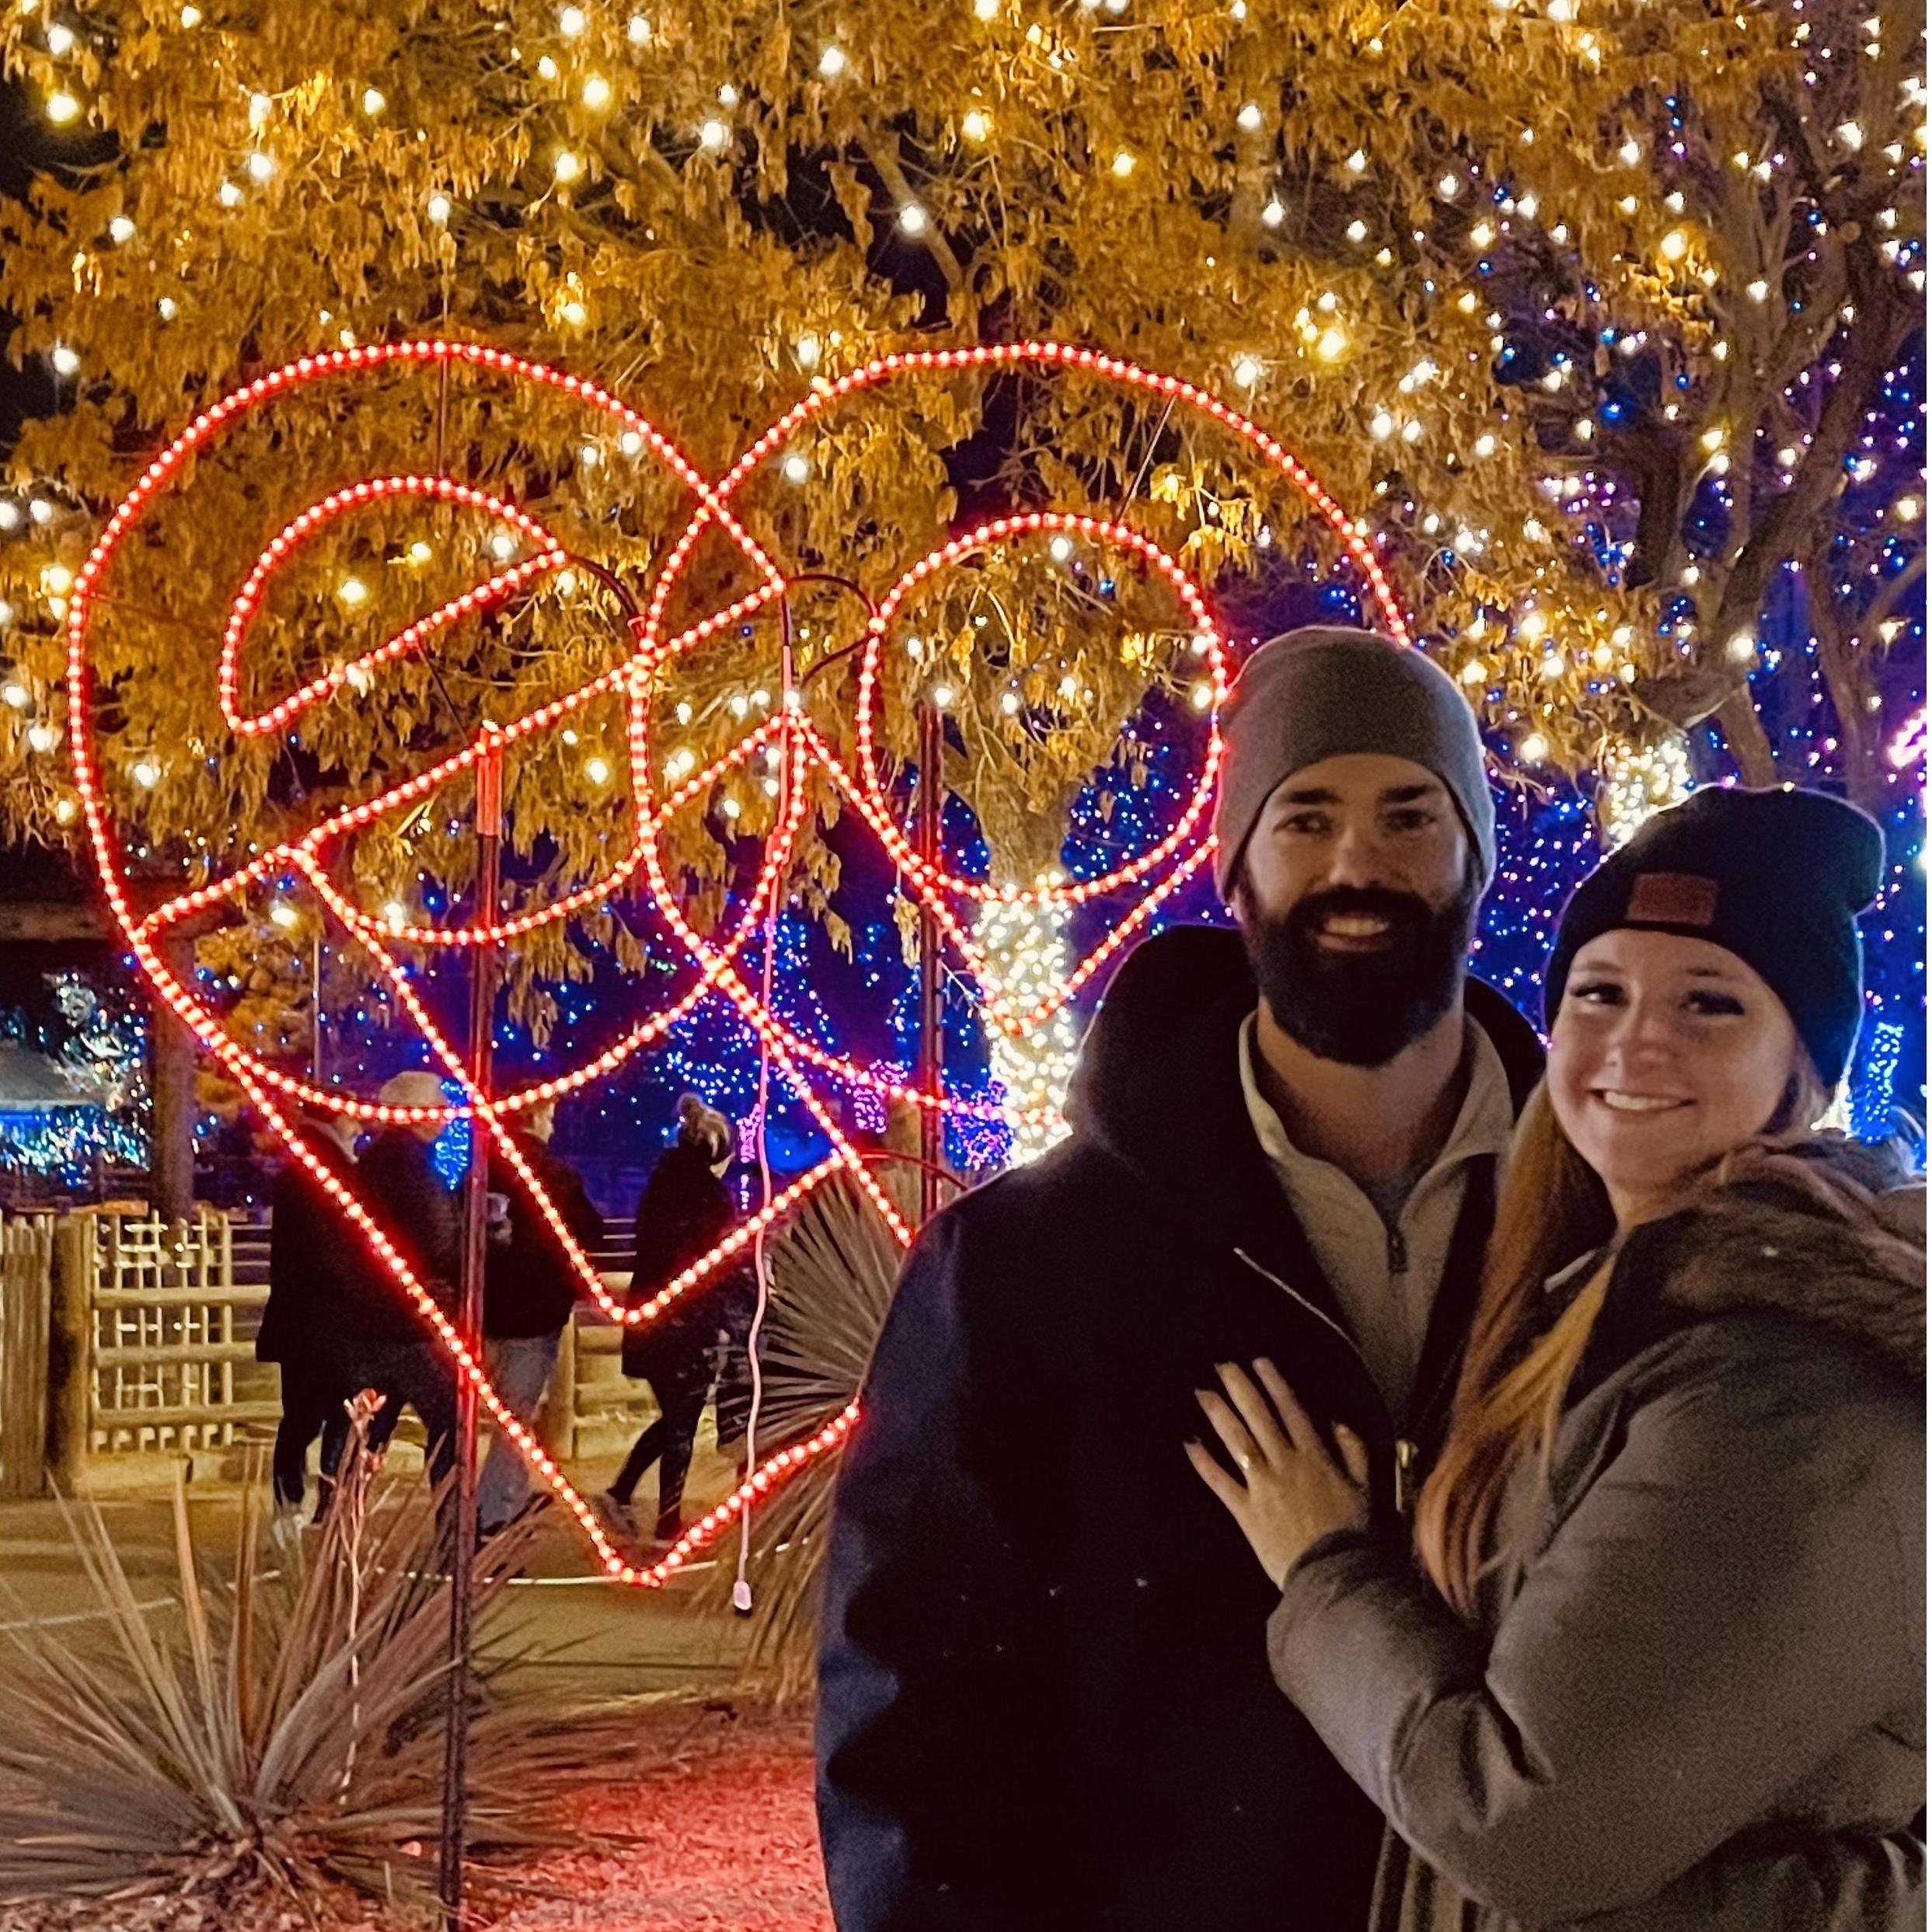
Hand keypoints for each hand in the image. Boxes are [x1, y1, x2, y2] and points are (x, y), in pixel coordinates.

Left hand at [1187, 1360, 1371, 1589]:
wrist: (1335, 1572)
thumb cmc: (1351, 1532)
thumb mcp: (1364, 1486)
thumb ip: (1353, 1450)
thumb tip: (1337, 1421)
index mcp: (1314, 1456)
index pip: (1291, 1410)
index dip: (1274, 1383)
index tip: (1259, 1362)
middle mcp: (1285, 1463)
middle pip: (1258, 1417)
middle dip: (1239, 1387)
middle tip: (1221, 1365)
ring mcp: (1263, 1486)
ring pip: (1236, 1441)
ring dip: (1217, 1413)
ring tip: (1201, 1391)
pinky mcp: (1246, 1511)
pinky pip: (1220, 1482)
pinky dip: (1203, 1462)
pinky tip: (1188, 1443)